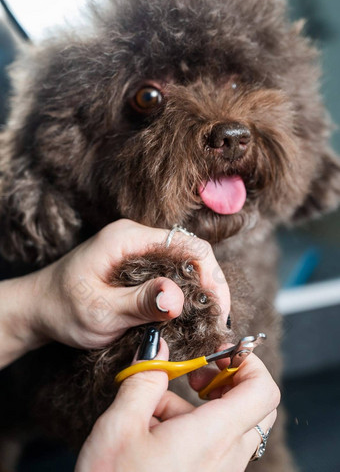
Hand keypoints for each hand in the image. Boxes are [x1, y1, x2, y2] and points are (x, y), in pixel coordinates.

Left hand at [0, 219, 229, 364]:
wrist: (39, 308)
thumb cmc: (62, 308)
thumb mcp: (100, 311)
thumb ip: (139, 302)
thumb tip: (177, 297)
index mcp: (127, 238)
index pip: (187, 245)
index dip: (211, 275)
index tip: (217, 309)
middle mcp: (136, 237)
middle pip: (191, 252)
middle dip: (211, 284)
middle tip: (218, 320)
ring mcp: (137, 250)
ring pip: (184, 264)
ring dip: (200, 290)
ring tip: (209, 320)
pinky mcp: (137, 264)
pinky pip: (170, 273)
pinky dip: (184, 293)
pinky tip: (189, 314)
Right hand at [75, 339, 278, 471]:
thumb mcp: (120, 427)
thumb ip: (144, 379)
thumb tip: (156, 347)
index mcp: (213, 437)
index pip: (263, 391)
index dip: (248, 362)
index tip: (219, 351)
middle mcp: (227, 457)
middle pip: (254, 406)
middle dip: (228, 380)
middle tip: (196, 373)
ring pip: (230, 424)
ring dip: (199, 405)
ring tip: (155, 406)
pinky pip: (215, 445)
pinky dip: (191, 427)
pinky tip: (153, 430)